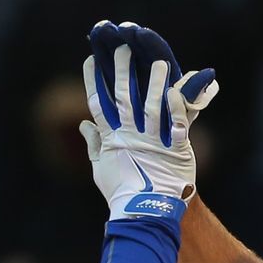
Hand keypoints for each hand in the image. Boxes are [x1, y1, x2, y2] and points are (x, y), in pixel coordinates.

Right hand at [80, 20, 217, 221]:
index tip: (91, 59)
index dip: (94, 81)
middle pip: (124, 97)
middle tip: (122, 49)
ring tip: (159, 63)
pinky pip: (177, 122)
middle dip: (122, 71)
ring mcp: (152, 140)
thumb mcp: (102, 168)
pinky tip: (177, 90)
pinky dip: (177, 107)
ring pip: (153, 105)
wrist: (144, 213)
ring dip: (155, 83)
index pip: (99, 103)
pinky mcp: (174, 148)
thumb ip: (94, 144)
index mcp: (111, 138)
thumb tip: (85, 124)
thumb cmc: (121, 193)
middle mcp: (130, 134)